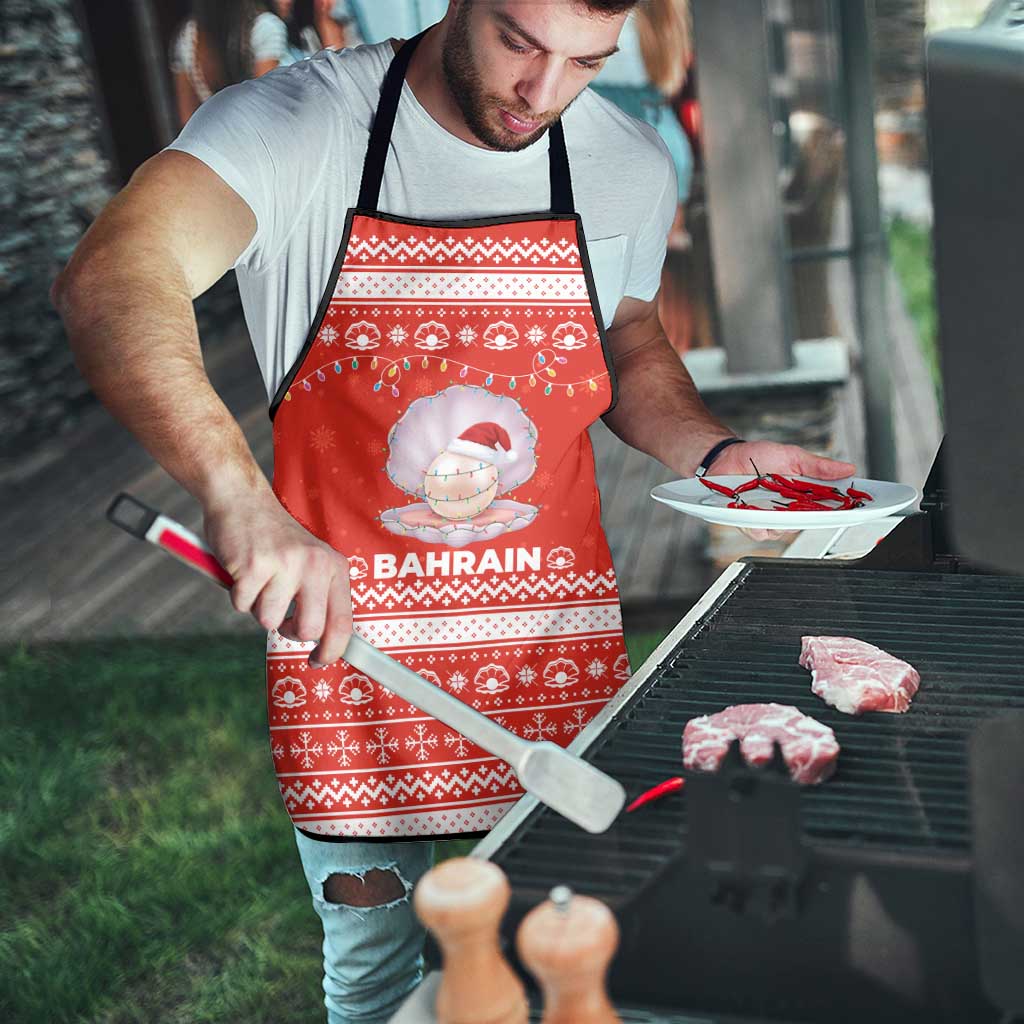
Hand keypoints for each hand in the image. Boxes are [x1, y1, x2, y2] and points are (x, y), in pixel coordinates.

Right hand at [203, 489, 352, 666]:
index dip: (332, 651)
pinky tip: (243, 571)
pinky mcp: (254, 566)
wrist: (242, 499)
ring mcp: (285, 564)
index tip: (318, 661)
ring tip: (259, 580)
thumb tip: (323, 643)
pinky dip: (237, 595)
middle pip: (309, 630)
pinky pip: (242, 606)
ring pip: (269, 621)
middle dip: (289, 632)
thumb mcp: (310, 561)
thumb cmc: (274, 539)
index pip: (343, 622)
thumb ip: (319, 596)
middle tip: (280, 616)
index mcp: (334, 567)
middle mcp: (315, 565)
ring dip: (258, 607)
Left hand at [709, 440, 856, 541]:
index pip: (829, 507)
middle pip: (809, 523)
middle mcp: (789, 510)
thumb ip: (818, 466)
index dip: (844, 510)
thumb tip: (848, 468)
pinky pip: (760, 532)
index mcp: (803, 495)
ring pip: (784, 530)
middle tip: (814, 506)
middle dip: (814, 517)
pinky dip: (759, 524)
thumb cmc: (758, 457)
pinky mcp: (750, 523)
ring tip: (776, 504)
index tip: (858, 508)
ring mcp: (770, 518)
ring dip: (782, 519)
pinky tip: (756, 513)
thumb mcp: (792, 456)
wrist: (726, 457)